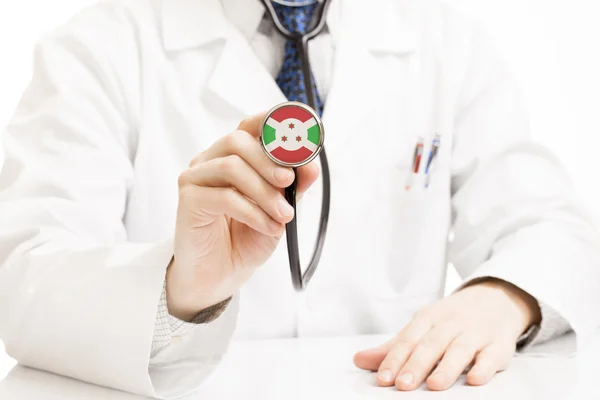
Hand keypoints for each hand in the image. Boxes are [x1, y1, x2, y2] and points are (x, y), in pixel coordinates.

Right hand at [167, 113, 319, 319]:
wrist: (220, 275)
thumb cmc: (246, 238)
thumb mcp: (279, 210)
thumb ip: (293, 187)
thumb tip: (311, 165)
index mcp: (232, 156)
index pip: (249, 126)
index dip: (271, 122)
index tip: (298, 133)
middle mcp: (211, 161)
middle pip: (237, 140)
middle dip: (269, 160)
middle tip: (288, 182)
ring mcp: (196, 178)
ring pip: (231, 166)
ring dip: (265, 192)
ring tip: (283, 215)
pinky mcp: (188, 201)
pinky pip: (224, 197)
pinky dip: (253, 212)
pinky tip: (268, 227)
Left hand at [354, 279, 541, 390]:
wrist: (496, 299)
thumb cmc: (452, 319)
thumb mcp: (422, 326)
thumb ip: (393, 347)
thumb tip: (359, 360)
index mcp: (429, 318)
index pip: (408, 339)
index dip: (394, 358)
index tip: (383, 378)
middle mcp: (451, 324)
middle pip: (431, 344)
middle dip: (416, 365)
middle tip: (403, 385)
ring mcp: (476, 333)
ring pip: (460, 350)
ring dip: (447, 368)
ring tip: (433, 385)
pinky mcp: (499, 344)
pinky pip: (492, 355)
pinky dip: (484, 367)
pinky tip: (475, 379)